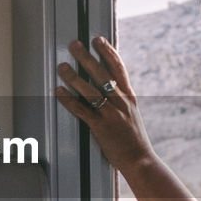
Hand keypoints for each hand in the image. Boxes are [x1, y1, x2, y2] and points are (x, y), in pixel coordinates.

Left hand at [56, 37, 154, 171]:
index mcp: (129, 97)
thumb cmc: (135, 140)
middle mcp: (121, 102)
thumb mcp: (132, 115)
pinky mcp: (101, 128)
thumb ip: (122, 100)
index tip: (98, 39)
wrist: (141, 160)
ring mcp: (111, 114)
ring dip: (74, 76)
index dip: (108, 51)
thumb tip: (111, 88)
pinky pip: (82, 111)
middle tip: (74, 44)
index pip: (118, 68)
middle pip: (102, 74)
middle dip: (87, 57)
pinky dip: (69, 100)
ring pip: (90, 90)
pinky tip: (59, 91)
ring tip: (62, 66)